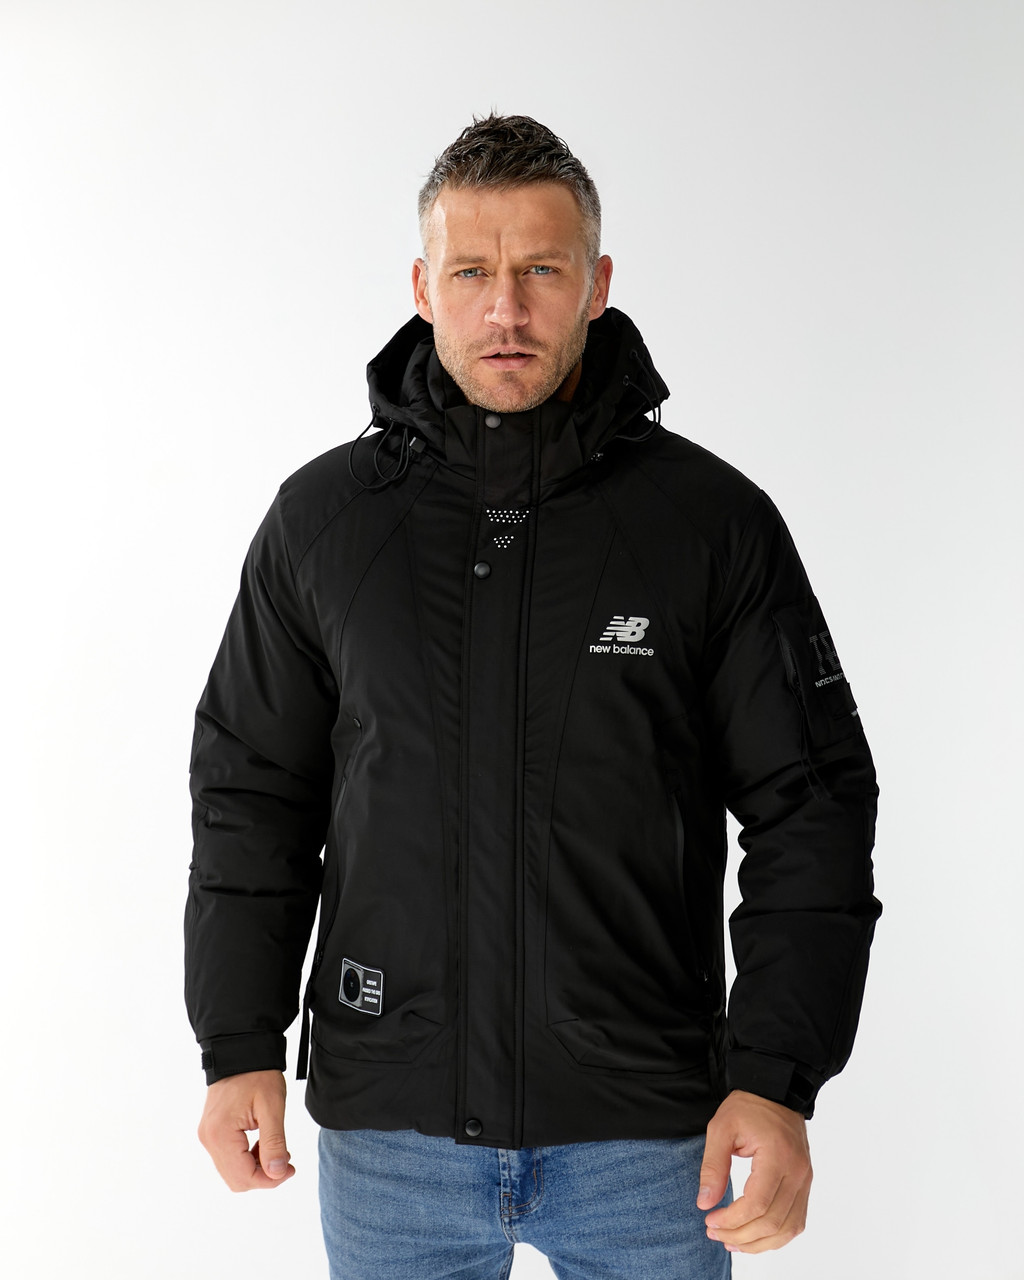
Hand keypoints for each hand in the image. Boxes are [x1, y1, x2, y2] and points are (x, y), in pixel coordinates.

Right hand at [197, 1069, 294, 1191]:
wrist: (241, 1050)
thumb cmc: (258, 1074)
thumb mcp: (272, 1106)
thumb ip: (274, 1142)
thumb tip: (277, 1173)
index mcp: (220, 1134)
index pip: (244, 1177)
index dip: (270, 1180)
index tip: (290, 1169)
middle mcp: (208, 1139)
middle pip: (236, 1180)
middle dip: (264, 1176)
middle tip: (286, 1160)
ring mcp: (208, 1136)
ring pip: (232, 1172)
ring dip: (256, 1168)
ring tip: (276, 1148)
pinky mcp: (211, 1132)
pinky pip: (228, 1158)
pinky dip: (247, 1159)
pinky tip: (262, 1143)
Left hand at [697, 1089, 811, 1253]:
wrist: (775, 1092)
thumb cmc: (747, 1107)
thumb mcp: (721, 1128)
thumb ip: (713, 1166)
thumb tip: (705, 1202)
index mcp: (777, 1156)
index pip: (758, 1204)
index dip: (732, 1220)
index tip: (709, 1220)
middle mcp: (798, 1173)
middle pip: (772, 1222)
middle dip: (740, 1235)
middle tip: (714, 1232)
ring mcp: (805, 1181)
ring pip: (787, 1229)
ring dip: (758, 1243)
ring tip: (731, 1241)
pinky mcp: (805, 1185)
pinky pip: (796, 1221)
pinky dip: (775, 1236)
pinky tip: (753, 1237)